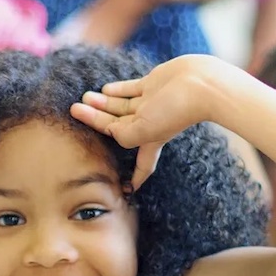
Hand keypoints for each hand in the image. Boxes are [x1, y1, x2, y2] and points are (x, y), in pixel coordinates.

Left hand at [69, 54, 229, 187]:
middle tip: (74, 110)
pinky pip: (130, 89)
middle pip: (116, 126)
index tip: (127, 191)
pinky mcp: (154, 84)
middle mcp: (149, 124)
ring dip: (101, 103)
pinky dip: (117, 90)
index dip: (134, 179)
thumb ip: (122, 134)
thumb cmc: (176, 111)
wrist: (201, 84)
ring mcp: (151, 103)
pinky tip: (104, 89)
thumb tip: (110, 129)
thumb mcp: (144, 131)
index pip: (141, 166)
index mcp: (149, 141)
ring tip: (83, 96)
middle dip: (94, 120)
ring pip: (119, 106)